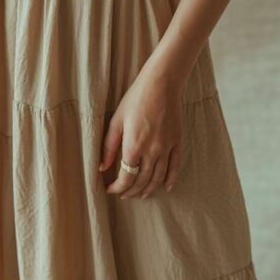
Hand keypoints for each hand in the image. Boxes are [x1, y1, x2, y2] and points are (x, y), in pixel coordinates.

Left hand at [99, 64, 183, 199]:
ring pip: (158, 177)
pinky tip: (165, 187)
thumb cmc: (136, 98)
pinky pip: (175, 167)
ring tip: (140, 195)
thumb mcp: (117, 120)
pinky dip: (170, 179)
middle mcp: (152, 151)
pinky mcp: (177, 142)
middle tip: (124, 194)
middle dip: (131, 191)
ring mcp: (166, 148)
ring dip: (148, 189)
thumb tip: (102, 167)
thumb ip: (109, 146)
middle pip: (142, 180)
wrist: (162, 84)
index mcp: (134, 146)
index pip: (126, 177)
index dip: (118, 187)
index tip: (111, 190)